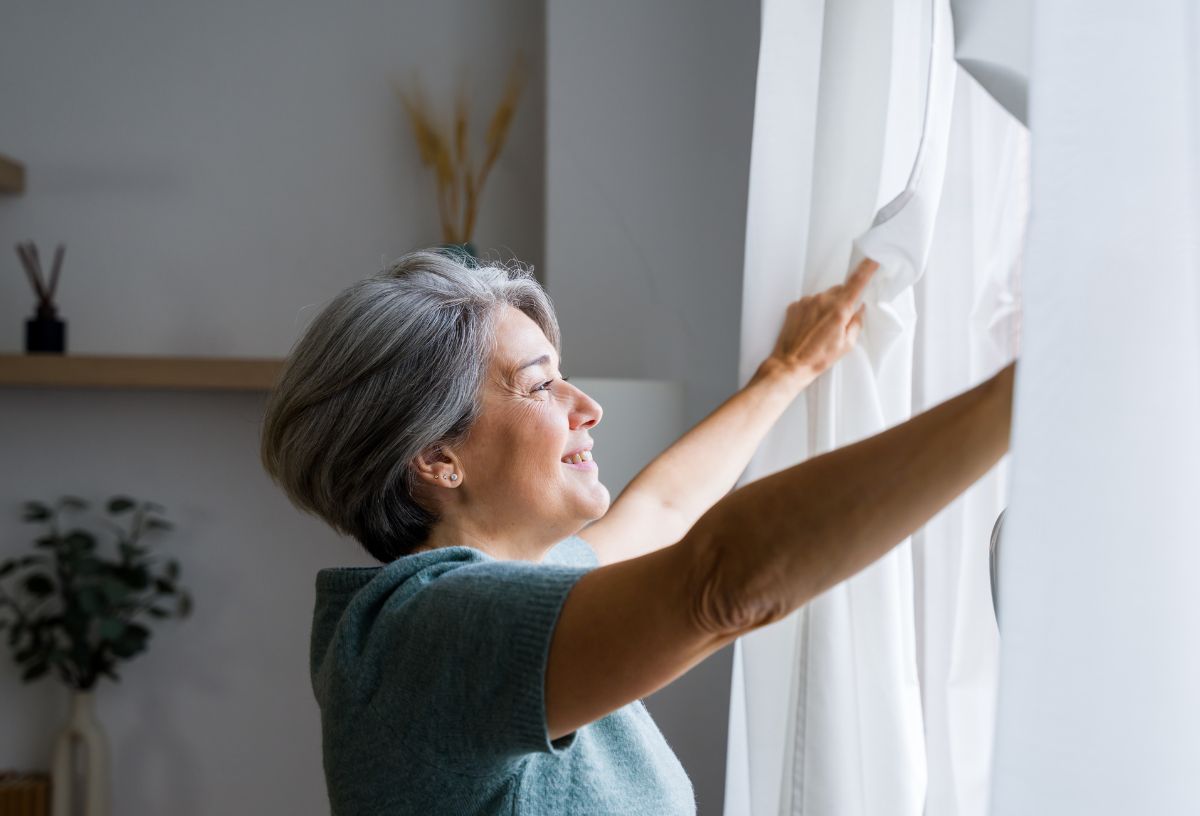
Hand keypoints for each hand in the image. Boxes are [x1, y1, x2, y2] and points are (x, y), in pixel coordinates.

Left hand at [761, 258, 877, 385]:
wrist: (791, 364)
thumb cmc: (819, 358)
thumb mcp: (846, 344)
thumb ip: (856, 323)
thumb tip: (860, 309)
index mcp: (839, 309)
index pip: (857, 282)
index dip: (867, 268)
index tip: (874, 258)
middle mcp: (822, 300)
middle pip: (840, 290)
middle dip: (844, 301)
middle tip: (840, 322)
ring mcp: (806, 301)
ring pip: (824, 297)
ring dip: (827, 307)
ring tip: (821, 329)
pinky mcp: (795, 306)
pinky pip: (810, 302)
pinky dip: (813, 311)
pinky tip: (810, 327)